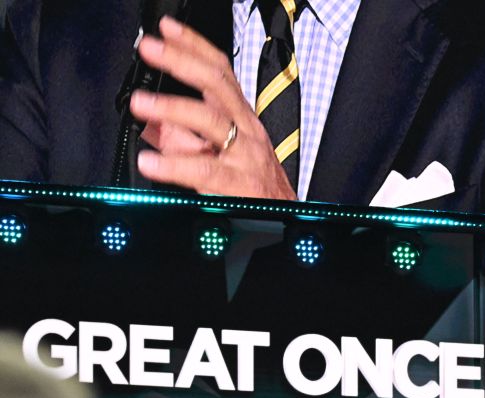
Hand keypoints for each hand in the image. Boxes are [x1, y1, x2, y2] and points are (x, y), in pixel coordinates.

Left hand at [129, 17, 297, 200]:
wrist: (283, 221)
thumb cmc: (255, 187)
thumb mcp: (221, 153)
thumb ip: (185, 137)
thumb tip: (154, 123)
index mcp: (241, 118)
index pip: (220, 73)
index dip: (195, 47)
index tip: (167, 29)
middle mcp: (246, 131)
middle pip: (217, 86)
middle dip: (182, 62)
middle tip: (150, 49)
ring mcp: (244, 156)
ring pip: (212, 122)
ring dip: (173, 108)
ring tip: (141, 104)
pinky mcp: (239, 185)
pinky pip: (204, 172)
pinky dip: (174, 166)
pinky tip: (151, 162)